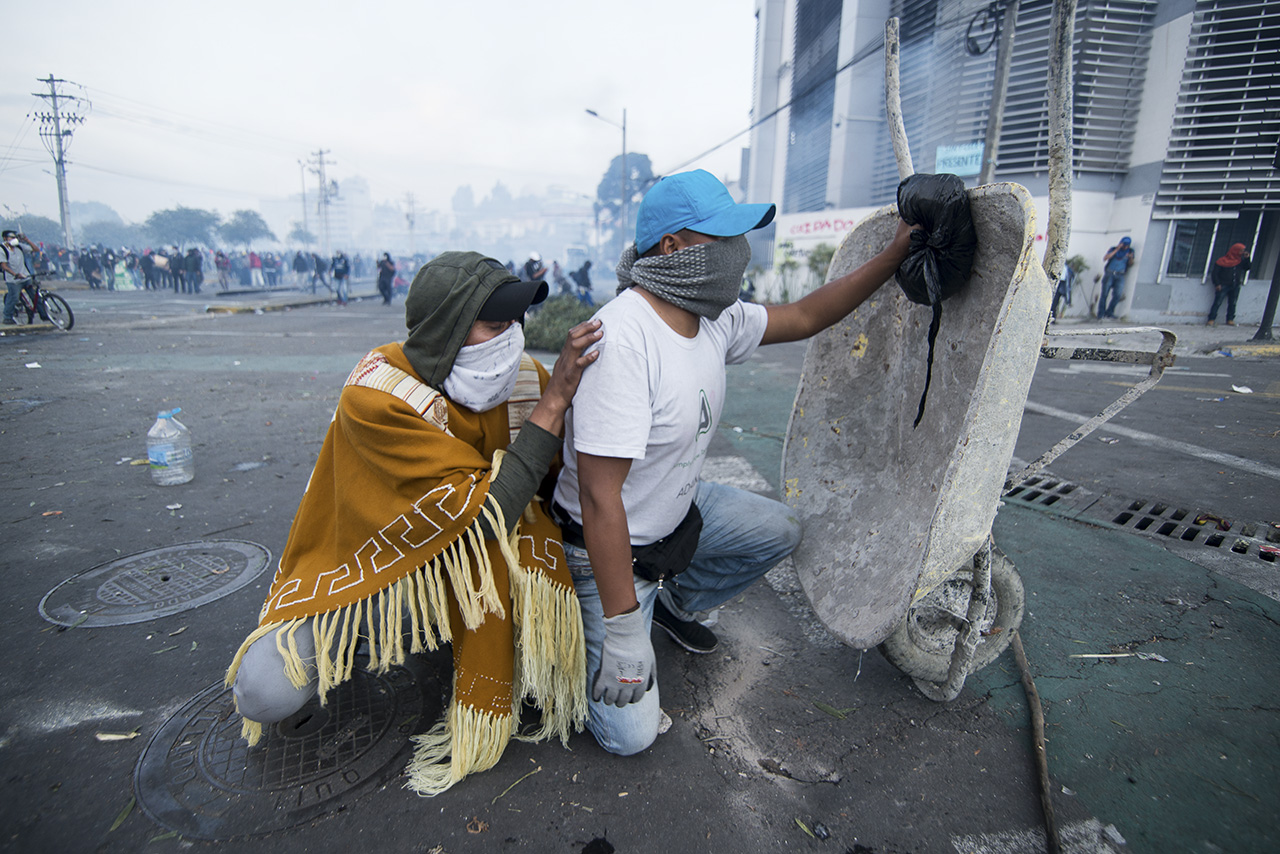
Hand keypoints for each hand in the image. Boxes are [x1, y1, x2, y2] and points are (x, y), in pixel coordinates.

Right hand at [525, 318, 600, 436]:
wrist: (553, 400)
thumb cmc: (563, 385)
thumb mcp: (567, 368)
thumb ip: (575, 358)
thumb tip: (587, 351)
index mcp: (564, 355)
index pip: (571, 334)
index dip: (583, 326)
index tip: (594, 321)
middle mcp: (564, 357)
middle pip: (573, 336)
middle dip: (587, 327)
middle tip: (600, 322)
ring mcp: (566, 366)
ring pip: (574, 346)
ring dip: (588, 338)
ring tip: (600, 334)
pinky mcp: (570, 376)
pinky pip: (578, 365)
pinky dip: (588, 358)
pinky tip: (597, 354)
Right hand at [592, 607, 654, 706]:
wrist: (626, 635)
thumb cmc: (639, 644)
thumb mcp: (651, 661)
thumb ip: (651, 675)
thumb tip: (649, 686)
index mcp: (641, 681)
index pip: (637, 698)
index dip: (632, 699)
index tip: (629, 698)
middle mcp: (629, 685)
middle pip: (623, 701)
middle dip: (620, 702)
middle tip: (617, 700)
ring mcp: (616, 682)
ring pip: (610, 699)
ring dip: (609, 701)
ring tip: (607, 699)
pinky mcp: (604, 676)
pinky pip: (598, 691)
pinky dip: (596, 696)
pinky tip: (596, 697)